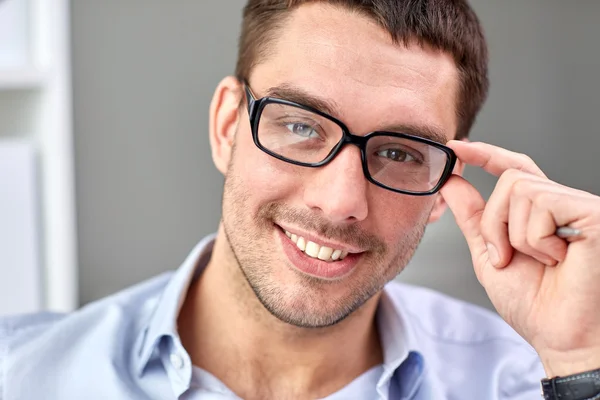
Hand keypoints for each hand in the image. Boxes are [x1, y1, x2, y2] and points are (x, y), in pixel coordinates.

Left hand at [440, 140, 599, 376]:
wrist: (560, 337)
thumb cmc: (534, 304)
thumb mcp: (489, 254)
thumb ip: (472, 217)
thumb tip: (451, 182)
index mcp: (540, 212)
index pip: (514, 169)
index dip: (486, 154)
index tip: (456, 147)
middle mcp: (562, 204)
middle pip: (510, 181)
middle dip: (494, 223)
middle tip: (506, 257)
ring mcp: (579, 207)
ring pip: (520, 190)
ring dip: (514, 235)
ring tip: (540, 262)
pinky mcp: (592, 212)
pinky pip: (540, 203)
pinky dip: (535, 238)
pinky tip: (558, 259)